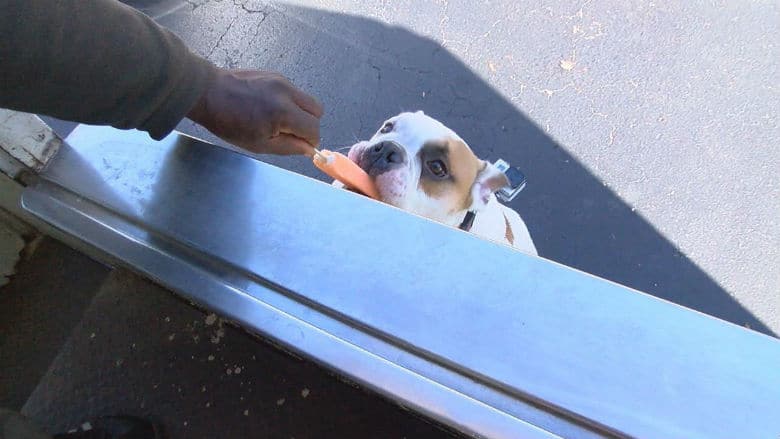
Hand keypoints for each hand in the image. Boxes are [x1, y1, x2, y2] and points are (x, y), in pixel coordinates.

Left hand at [186, 68, 322, 154]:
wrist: (207, 92)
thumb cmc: (228, 122)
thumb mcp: (259, 144)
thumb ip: (289, 147)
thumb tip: (308, 148)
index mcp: (283, 113)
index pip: (314, 129)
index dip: (310, 141)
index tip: (300, 145)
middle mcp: (287, 93)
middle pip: (317, 111)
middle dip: (309, 125)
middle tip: (292, 133)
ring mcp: (282, 80)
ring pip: (307, 99)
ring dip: (300, 112)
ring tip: (278, 120)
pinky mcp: (275, 74)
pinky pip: (293, 91)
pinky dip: (289, 102)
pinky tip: (269, 107)